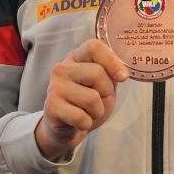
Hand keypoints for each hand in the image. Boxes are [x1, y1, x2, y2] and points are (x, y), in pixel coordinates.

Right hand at [34, 38, 128, 158]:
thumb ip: (111, 73)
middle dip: (106, 92)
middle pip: (97, 73)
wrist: (67, 127)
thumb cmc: (87, 102)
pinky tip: (78, 121)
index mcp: (76, 57)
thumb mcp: (103, 84)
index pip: (94, 47)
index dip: (112, 61)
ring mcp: (54, 87)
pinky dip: (86, 124)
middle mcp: (62, 68)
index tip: (122, 77)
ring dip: (97, 111)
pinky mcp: (51, 107)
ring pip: (91, 99)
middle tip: (98, 100)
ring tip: (87, 112)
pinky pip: (80, 117)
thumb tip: (122, 74)